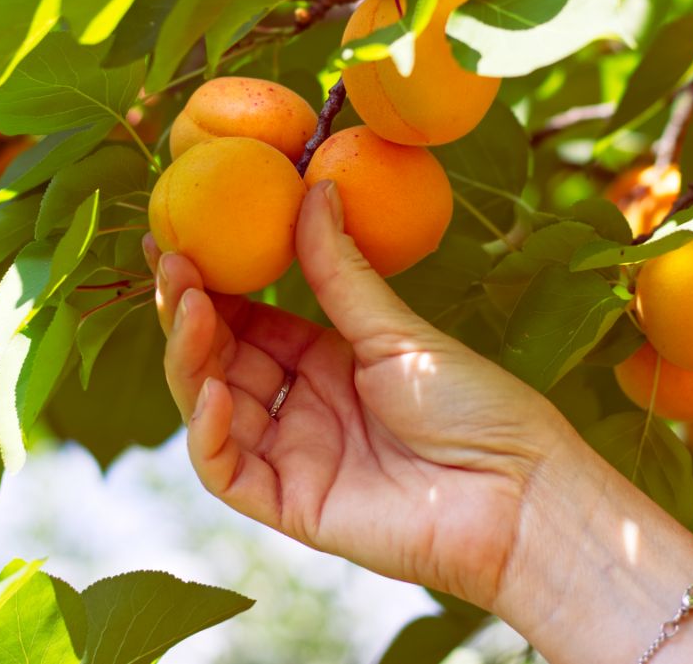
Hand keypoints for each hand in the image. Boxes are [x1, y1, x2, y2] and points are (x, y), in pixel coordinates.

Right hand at [146, 181, 692, 662]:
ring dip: (190, 359)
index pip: (247, 319)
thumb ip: (341, 271)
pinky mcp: (291, 504)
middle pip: (219, 360)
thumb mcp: (397, 331)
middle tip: (173, 263)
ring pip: (211, 409)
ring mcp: (292, 457)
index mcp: (326, 362)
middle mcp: (300, 407)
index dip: (210, 283)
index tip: (179, 237)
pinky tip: (212, 388)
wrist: (519, 491)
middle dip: (189, 312)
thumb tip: (314, 187)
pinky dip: (208, 431)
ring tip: (189, 307)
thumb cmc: (475, 406)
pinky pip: (227, 469)